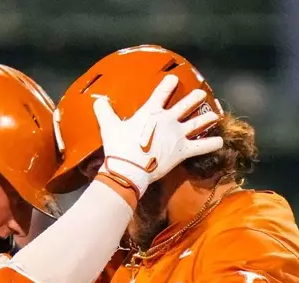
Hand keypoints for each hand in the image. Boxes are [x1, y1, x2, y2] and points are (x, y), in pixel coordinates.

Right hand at [94, 74, 223, 199]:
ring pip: (197, 123)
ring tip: (216, 115)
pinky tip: (220, 142)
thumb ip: (104, 112)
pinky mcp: (182, 151)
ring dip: (207, 118)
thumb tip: (97, 101)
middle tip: (200, 93)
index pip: (162, 91)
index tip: (173, 79)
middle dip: (194, 98)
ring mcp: (178, 135)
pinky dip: (212, 144)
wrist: (129, 168)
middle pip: (186, 104)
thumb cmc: (119, 148)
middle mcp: (168, 119)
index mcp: (151, 111)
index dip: (169, 84)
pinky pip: (201, 146)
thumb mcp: (108, 127)